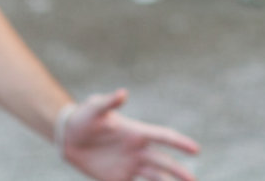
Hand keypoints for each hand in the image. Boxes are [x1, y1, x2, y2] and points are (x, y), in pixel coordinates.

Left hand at [59, 89, 200, 180]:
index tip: (196, 149)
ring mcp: (130, 166)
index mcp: (137, 132)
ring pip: (156, 179)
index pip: (163, 137)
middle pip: (165, 163)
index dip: (180, 142)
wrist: (69, 136)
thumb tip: (122, 93)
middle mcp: (138, 151)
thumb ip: (109, 103)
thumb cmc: (84, 117)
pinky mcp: (119, 179)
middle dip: (180, 172)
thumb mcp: (94, 108)